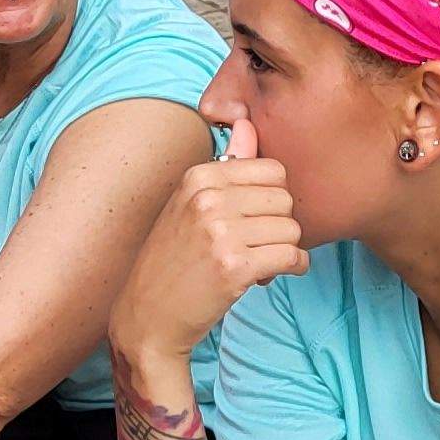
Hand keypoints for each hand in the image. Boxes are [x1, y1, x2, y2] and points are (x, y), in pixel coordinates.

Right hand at [110, 146, 308, 365]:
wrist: (147, 317)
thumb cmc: (172, 260)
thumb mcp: (190, 203)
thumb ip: (226, 163)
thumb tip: (246, 121)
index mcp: (199, 176)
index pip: (272, 169)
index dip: (270, 198)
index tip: (253, 220)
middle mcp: (208, 198)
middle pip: (285, 198)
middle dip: (279, 224)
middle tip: (255, 245)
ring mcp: (220, 233)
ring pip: (292, 229)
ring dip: (284, 249)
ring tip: (257, 263)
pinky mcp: (235, 267)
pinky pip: (292, 256)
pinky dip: (292, 268)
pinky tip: (271, 275)